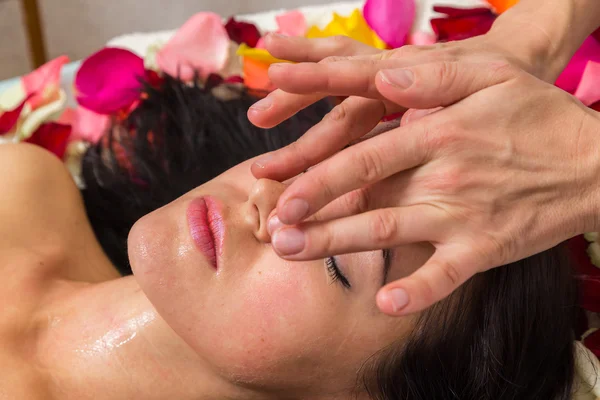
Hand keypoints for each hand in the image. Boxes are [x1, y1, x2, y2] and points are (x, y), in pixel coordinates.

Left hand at [257, 59, 599, 315]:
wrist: (595, 166)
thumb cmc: (538, 117)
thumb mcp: (492, 78)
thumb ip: (434, 78)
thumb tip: (383, 78)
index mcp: (438, 133)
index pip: (365, 155)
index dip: (319, 176)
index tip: (283, 193)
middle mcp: (444, 176)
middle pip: (365, 200)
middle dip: (314, 216)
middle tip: (274, 232)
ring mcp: (463, 216)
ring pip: (388, 234)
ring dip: (337, 247)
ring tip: (295, 254)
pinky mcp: (484, 248)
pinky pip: (445, 276)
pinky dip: (417, 291)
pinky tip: (386, 305)